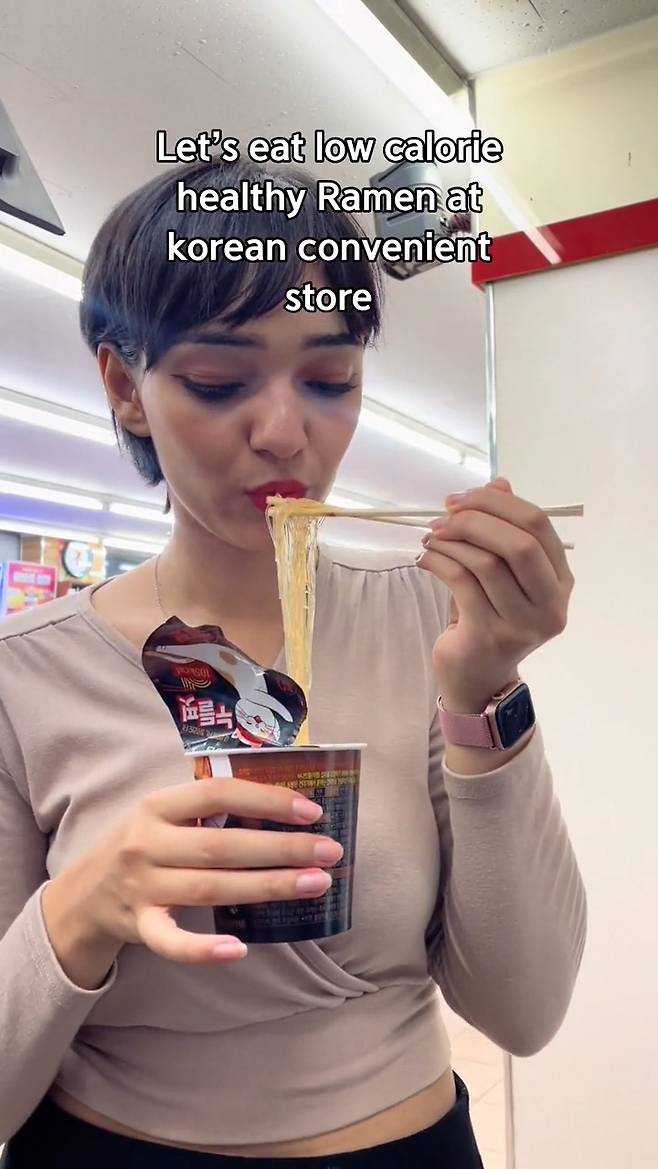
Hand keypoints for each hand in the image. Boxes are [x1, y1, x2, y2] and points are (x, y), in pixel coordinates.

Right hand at [46, 779, 341, 968]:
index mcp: (157, 805)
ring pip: (211, 888)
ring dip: (268, 886)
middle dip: (282, 848)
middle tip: (330, 851)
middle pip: (223, 846)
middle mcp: (148, 843)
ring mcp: (143, 887)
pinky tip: (239, 949)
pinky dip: (203, 950)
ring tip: (316, 883)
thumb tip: (281, 801)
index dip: (265, 800)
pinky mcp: (139, 927)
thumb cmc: (141, 845)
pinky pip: (171, 942)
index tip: (311, 810)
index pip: (218, 794)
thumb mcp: (162, 813)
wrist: (82, 895)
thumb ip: (206, 805)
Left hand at [417, 478, 574, 711]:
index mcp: (560, 581)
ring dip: (452, 541)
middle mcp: (550, 604)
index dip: (498, 503)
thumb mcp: (499, 572)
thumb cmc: (487, 617)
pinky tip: (425, 558)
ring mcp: (523, 624)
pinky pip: (462, 583)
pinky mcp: (490, 636)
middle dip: (476, 519)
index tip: (461, 498)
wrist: (476, 677)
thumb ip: (503, 529)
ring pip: (487, 562)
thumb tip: (499, 482)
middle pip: (519, 543)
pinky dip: (439, 562)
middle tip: (444, 515)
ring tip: (431, 537)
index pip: (538, 525)